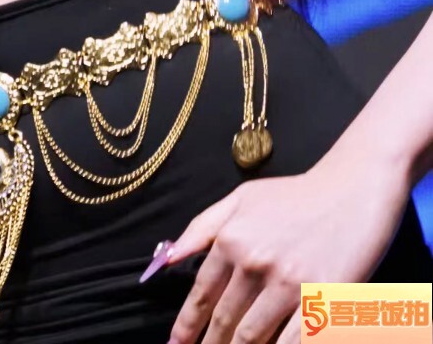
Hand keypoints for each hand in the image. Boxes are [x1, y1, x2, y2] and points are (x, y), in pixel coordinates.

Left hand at [146, 149, 410, 343]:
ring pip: (253, 336)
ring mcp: (288, 284)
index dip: (187, 324)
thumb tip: (167, 259)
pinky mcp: (320, 300)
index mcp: (232, 239)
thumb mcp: (241, 199)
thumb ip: (202, 228)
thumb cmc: (295, 196)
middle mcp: (254, 263)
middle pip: (225, 320)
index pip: (202, 293)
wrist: (352, 189)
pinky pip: (291, 340)